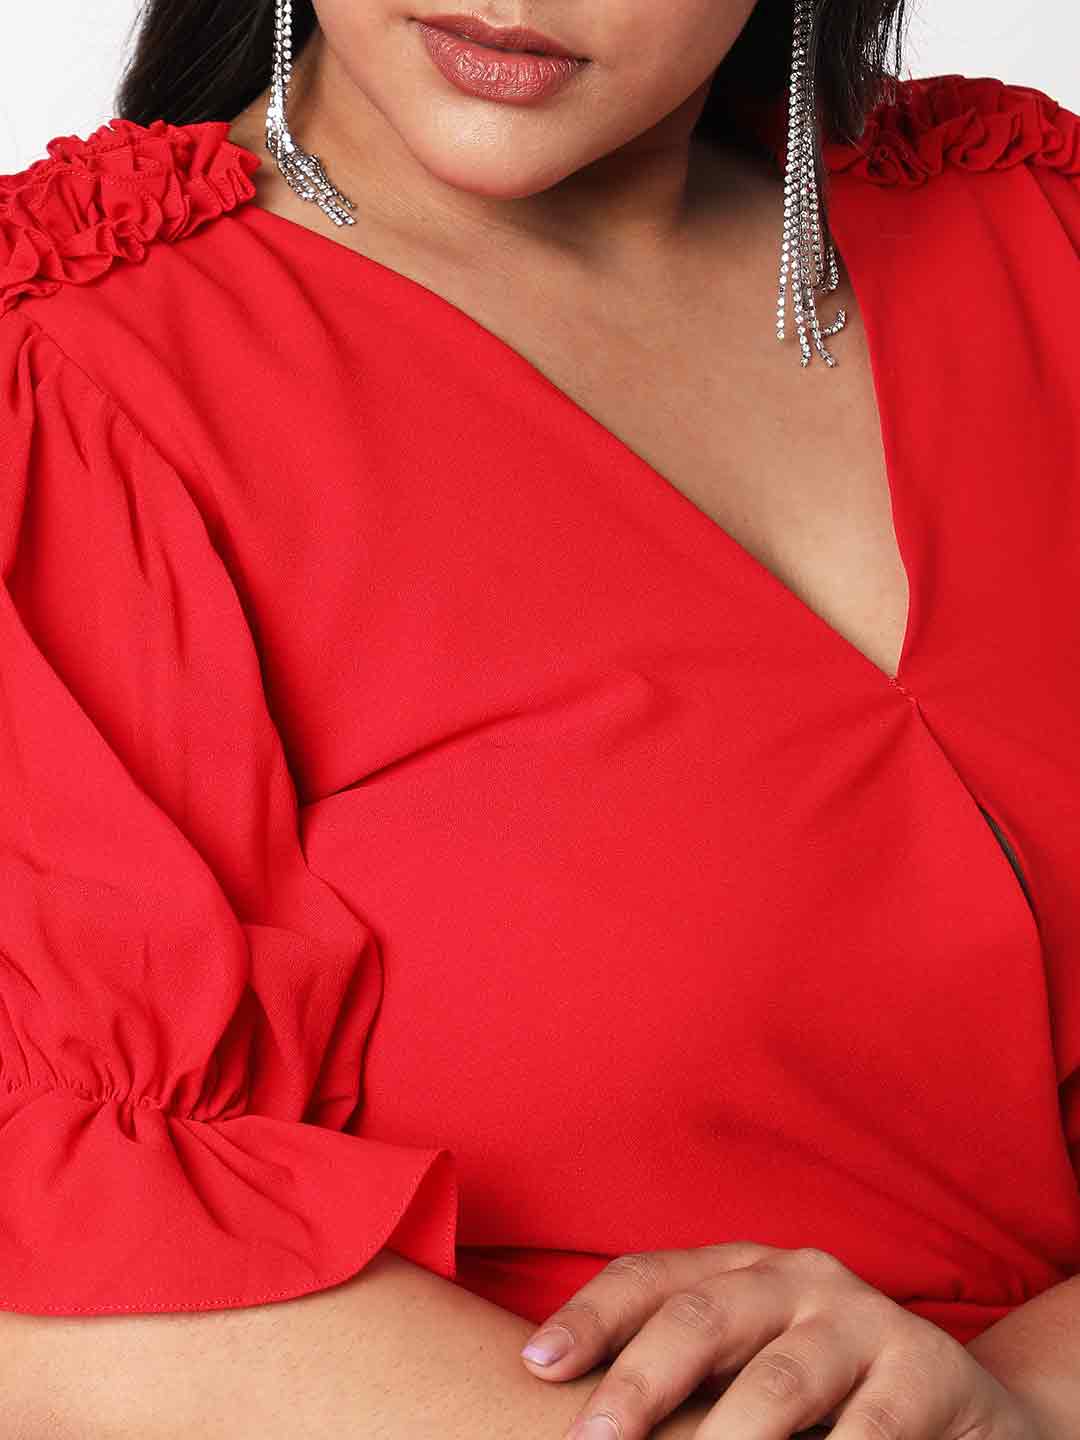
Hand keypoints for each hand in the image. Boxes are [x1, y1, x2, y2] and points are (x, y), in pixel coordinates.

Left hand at [518, 1241, 1045, 1439]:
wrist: (963, 1408)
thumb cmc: (827, 1396)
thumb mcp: (750, 1369)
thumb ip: (684, 1381)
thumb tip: (585, 1420)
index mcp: (742, 1269)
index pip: (650, 1278)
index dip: (590, 1316)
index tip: (535, 1363)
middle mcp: (797, 1276)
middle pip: (700, 1317)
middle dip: (638, 1383)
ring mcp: (863, 1318)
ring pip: (776, 1381)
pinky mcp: (927, 1371)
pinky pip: (866, 1432)